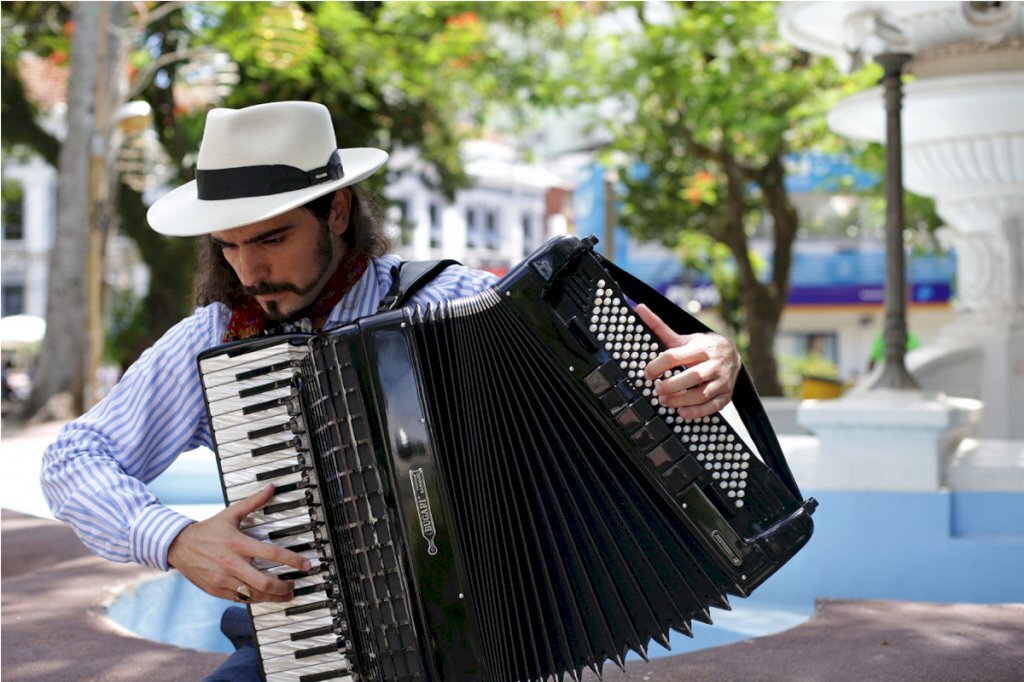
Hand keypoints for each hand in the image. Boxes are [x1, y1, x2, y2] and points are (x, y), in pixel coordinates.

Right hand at [167, 484, 310, 602]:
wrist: (178, 546)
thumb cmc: (208, 530)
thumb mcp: (231, 514)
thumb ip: (253, 502)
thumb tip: (271, 488)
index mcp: (238, 543)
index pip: (271, 553)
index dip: (292, 560)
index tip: (306, 565)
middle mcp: (231, 563)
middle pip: (264, 582)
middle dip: (284, 587)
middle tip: (294, 585)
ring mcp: (223, 579)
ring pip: (253, 595)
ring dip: (273, 597)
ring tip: (284, 594)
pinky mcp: (216, 590)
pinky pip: (240, 599)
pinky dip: (255, 599)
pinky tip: (264, 596)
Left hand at [635, 303, 740, 419]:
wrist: (733, 354)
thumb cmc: (702, 347)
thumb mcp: (683, 337)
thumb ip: (660, 326)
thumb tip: (639, 307)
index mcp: (701, 347)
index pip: (676, 356)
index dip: (658, 365)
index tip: (647, 373)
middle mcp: (714, 363)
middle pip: (693, 376)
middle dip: (672, 385)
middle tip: (656, 390)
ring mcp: (722, 380)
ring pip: (702, 393)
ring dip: (681, 400)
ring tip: (664, 401)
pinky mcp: (726, 394)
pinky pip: (713, 406)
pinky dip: (697, 412)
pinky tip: (682, 413)